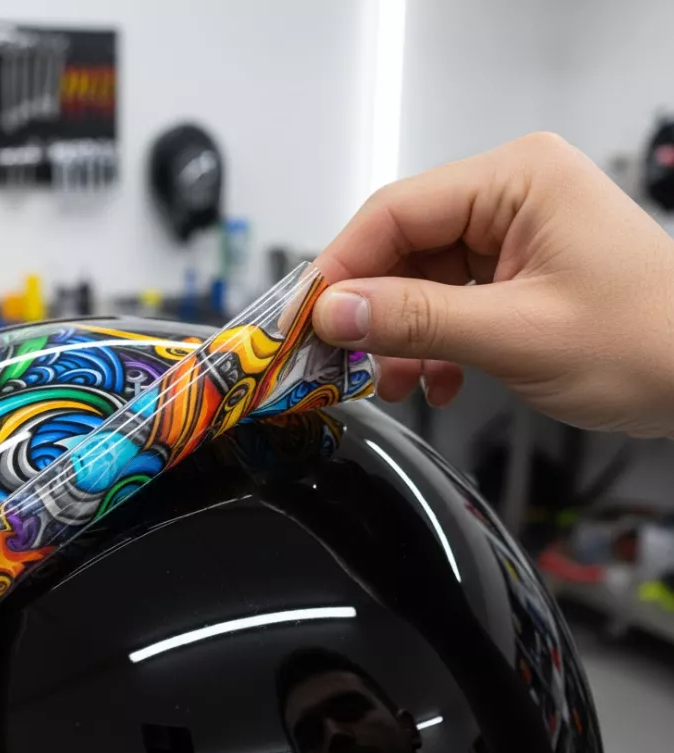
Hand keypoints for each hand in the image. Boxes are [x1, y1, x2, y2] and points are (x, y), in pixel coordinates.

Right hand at [313, 132, 673, 436]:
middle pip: (403, 247)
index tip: (303, 318)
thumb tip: (334, 311)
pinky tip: (436, 382)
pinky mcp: (515, 272)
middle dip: (372, 310)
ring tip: (395, 383)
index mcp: (516, 179)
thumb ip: (416, 320)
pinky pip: (450, 301)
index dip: (341, 268)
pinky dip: (433, 344)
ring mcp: (513, 234)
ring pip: (421, 281)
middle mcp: (510, 195)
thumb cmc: (647, 343)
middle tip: (337, 359)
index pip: (396, 212)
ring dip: (401, 336)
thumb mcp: (516, 334)